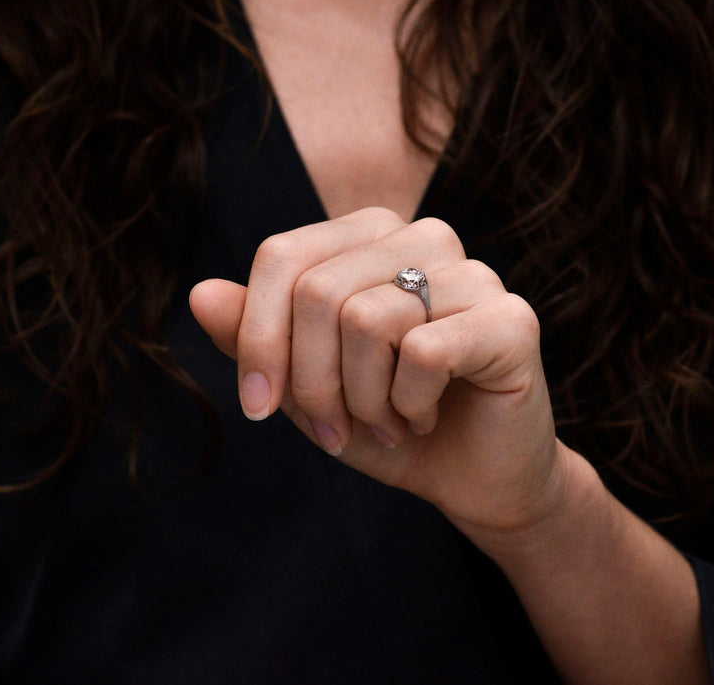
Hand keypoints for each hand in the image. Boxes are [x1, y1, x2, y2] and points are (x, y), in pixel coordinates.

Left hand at [189, 207, 582, 534]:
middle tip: (337, 429)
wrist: (473, 478)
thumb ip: (255, 337)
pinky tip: (423, 418)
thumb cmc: (387, 420)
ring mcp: (474, 273)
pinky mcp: (512, 319)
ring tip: (387, 422)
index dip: (258, 338)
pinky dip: (407, 406)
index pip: (283, 256)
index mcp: (371, 236)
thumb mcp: (304, 384)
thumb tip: (201, 293)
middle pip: (318, 292)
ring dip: (362, 399)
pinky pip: (424, 353)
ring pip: (367, 321)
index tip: (259, 409)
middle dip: (311, 382)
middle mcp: (424, 236)